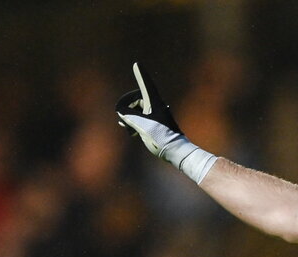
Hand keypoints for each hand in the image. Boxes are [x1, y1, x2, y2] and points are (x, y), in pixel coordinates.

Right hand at [115, 62, 216, 183]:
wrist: (176, 152)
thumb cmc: (162, 138)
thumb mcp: (142, 126)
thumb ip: (129, 116)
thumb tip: (121, 110)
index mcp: (155, 103)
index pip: (146, 85)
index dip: (141, 75)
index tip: (137, 64)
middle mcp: (156, 107)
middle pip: (136, 100)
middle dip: (127, 108)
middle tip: (123, 118)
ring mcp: (155, 115)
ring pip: (136, 111)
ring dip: (129, 118)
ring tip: (128, 129)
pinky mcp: (154, 124)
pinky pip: (140, 118)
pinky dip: (133, 123)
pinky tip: (131, 132)